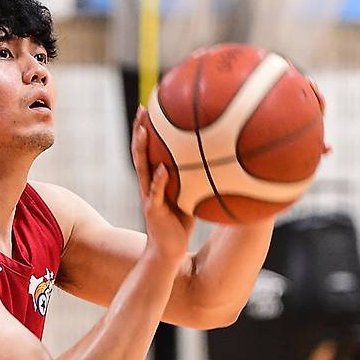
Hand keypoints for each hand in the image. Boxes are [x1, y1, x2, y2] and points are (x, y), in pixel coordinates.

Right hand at [131, 106, 195, 264]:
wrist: (167, 252)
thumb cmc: (179, 226)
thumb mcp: (190, 197)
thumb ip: (197, 180)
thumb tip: (220, 163)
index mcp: (155, 181)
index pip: (148, 150)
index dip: (147, 130)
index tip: (150, 108)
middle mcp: (148, 186)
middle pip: (140, 153)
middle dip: (140, 131)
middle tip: (142, 109)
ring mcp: (149, 197)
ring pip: (142, 169)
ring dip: (141, 149)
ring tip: (144, 130)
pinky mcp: (153, 211)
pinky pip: (156, 193)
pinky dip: (160, 181)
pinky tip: (163, 169)